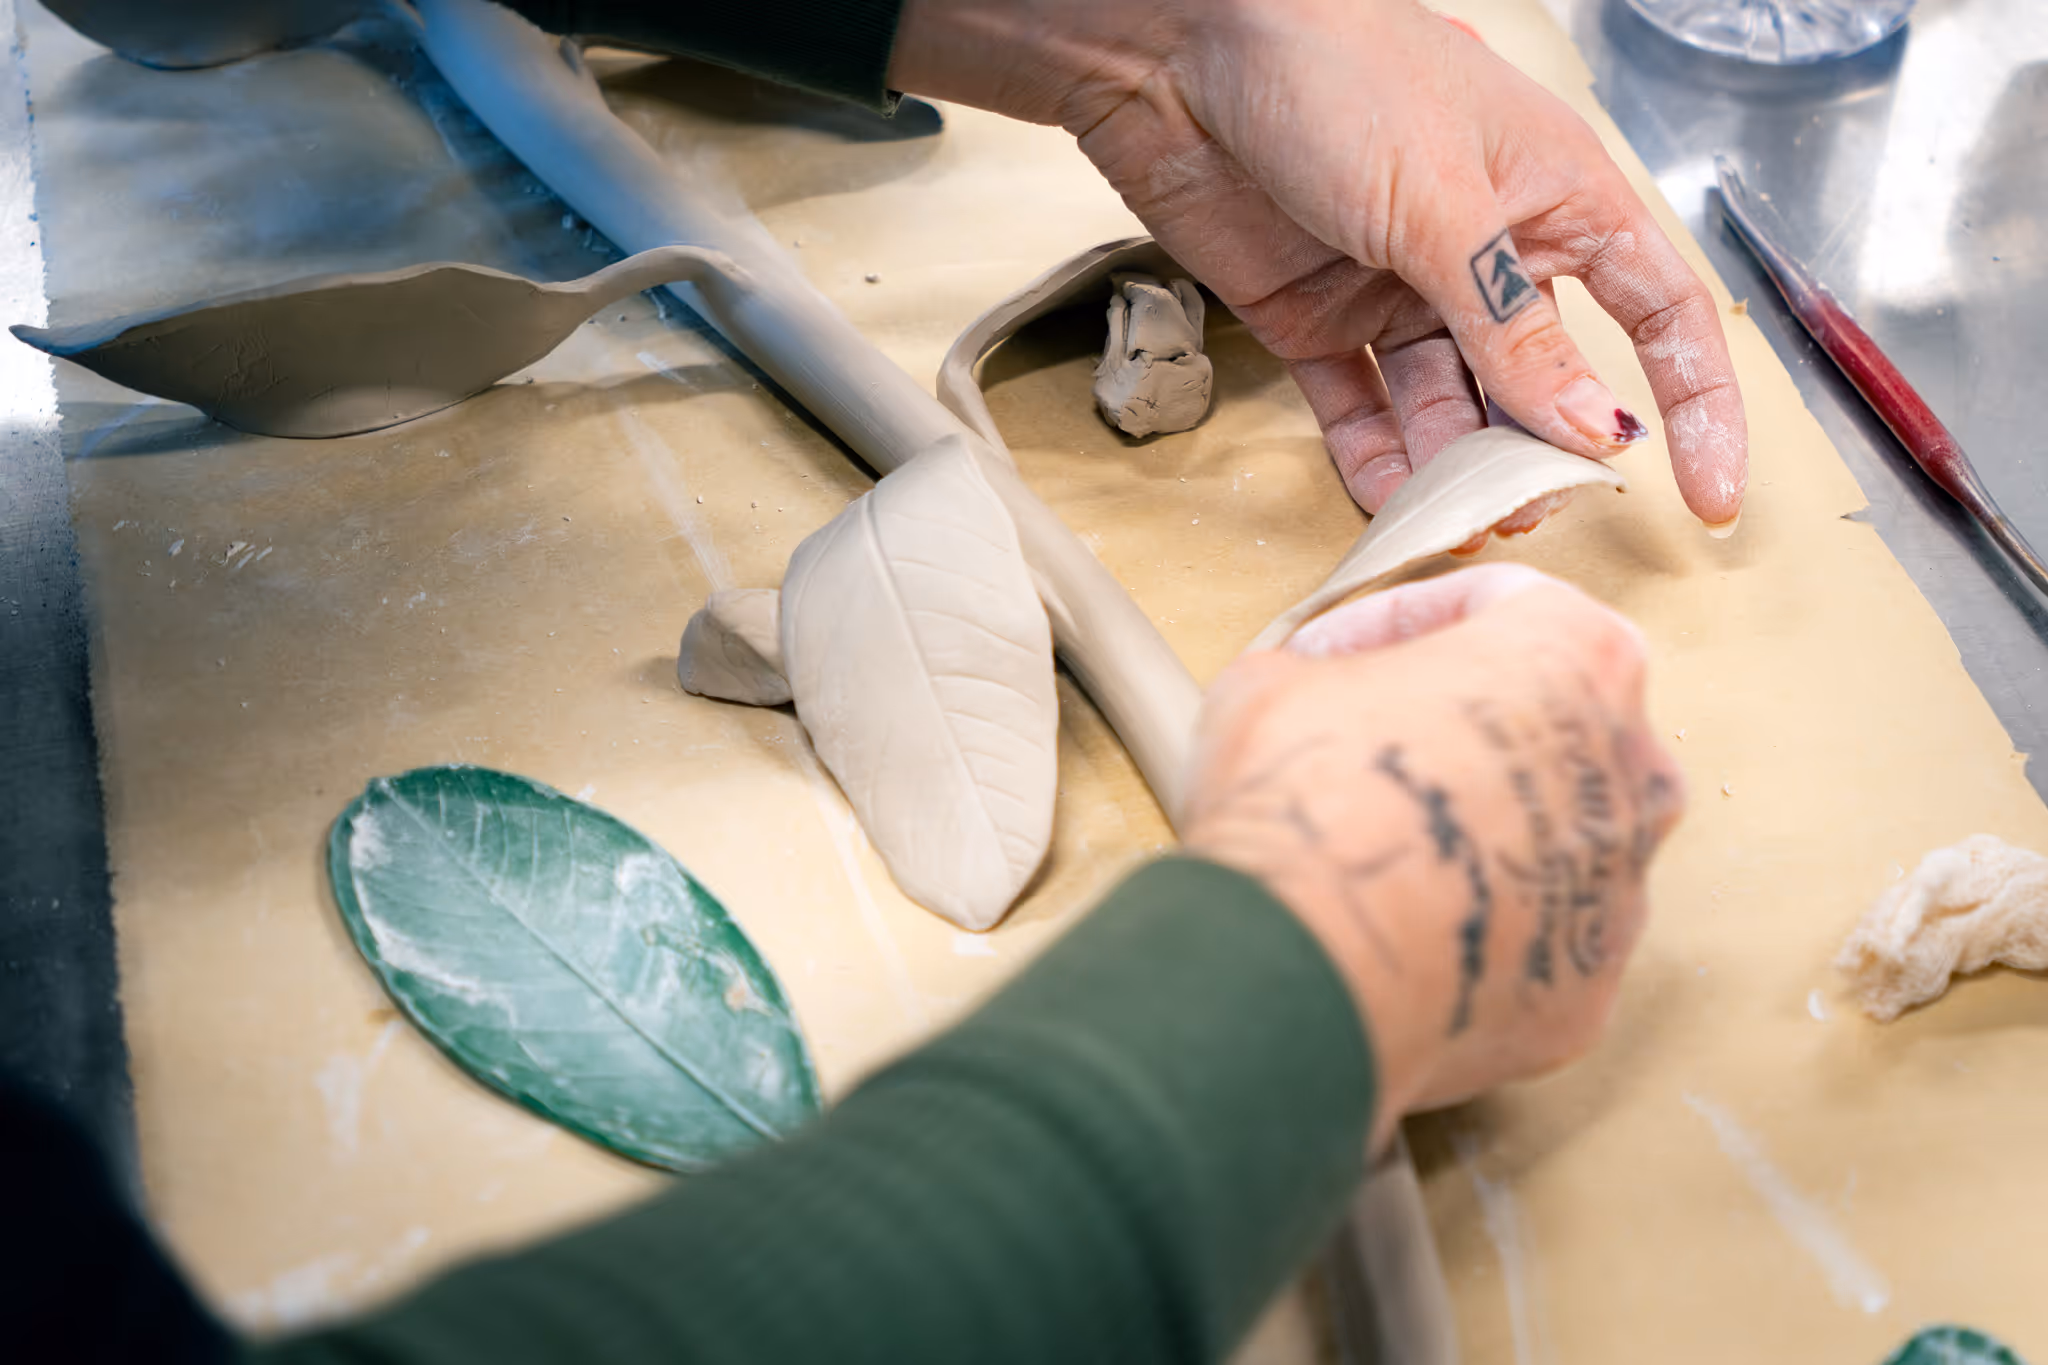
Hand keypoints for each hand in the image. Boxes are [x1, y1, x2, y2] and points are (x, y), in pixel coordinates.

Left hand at [891, 0, 1745, 531]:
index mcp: (1554, 197)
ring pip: (1450, 409)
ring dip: (1458, 470)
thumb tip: (1592, 427)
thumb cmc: (1333, 68)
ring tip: (1460, 519)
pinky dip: (1376, 462)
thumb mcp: (1443, 202)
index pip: (1658, 314)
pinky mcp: (1318, 321)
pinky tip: (1392, 506)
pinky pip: (1364, 412)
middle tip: (1531, 513)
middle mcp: (1485, 253)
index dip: (1694, 405)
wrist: (1176, 50)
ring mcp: (1400, 292)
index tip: (1711, 494)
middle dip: (1543, 454)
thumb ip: (1514, 324)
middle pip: (1545, 381)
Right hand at [1179, 565, 1683, 1144]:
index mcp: (1576, 656)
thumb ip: (1319, 672)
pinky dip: (1473, 930)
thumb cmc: (1307, 795)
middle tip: (1365, 746)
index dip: (1398, 618)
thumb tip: (1305, 694)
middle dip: (1459, 731)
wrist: (1305, 962)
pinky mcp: (1587, 991)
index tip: (1333, 652)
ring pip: (1552, 841)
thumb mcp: (1271, 682)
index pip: (1501, 602)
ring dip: (1476, 833)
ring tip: (1380, 850)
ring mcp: (1621, 888)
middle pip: (1548, 724)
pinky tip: (1396, 929)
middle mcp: (1632, 766)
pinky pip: (1532, 943)